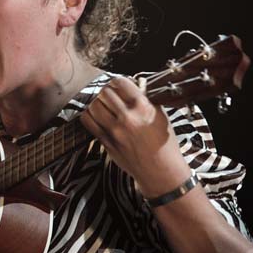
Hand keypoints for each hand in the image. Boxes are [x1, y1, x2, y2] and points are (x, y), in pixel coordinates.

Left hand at [80, 76, 189, 196]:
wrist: (160, 171)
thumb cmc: (164, 143)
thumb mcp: (161, 116)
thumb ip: (145, 99)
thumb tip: (132, 85)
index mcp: (143, 108)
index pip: (121, 83)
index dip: (117, 82)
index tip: (118, 85)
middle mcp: (127, 118)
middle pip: (105, 92)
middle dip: (107, 91)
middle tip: (110, 95)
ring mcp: (115, 131)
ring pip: (93, 105)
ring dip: (97, 103)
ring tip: (103, 106)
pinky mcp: (106, 142)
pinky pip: (88, 122)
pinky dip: (89, 115)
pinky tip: (95, 116)